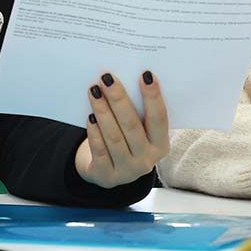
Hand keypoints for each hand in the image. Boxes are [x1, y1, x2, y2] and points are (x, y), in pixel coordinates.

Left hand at [76, 71, 172, 187]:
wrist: (109, 171)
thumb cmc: (127, 141)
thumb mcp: (140, 132)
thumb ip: (139, 113)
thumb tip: (126, 80)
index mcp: (161, 145)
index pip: (159, 118)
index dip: (153, 96)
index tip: (145, 74)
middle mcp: (147, 160)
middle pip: (132, 125)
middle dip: (119, 99)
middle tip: (107, 78)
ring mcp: (127, 171)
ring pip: (114, 137)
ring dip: (103, 111)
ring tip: (94, 91)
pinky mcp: (107, 176)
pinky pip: (99, 150)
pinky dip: (94, 132)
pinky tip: (90, 116)